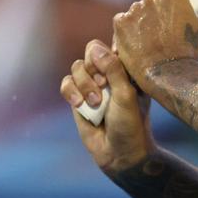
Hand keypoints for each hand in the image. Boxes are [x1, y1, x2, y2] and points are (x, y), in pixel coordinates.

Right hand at [62, 40, 154, 173]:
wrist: (119, 153)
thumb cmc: (131, 124)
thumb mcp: (126, 95)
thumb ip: (113, 69)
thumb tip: (95, 48)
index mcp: (128, 68)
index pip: (113, 43)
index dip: (107, 53)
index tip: (112, 70)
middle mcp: (110, 72)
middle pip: (90, 52)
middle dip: (93, 70)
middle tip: (103, 87)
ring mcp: (93, 84)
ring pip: (77, 68)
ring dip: (84, 84)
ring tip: (95, 103)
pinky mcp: (78, 97)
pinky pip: (66, 84)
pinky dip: (70, 92)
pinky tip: (79, 105)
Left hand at [113, 0, 197, 89]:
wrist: (167, 75)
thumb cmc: (187, 55)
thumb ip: (187, 12)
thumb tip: (183, 10)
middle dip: (155, 9)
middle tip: (160, 29)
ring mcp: (135, 9)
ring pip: (137, 11)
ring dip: (141, 22)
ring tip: (148, 44)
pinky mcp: (120, 23)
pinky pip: (123, 22)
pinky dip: (127, 32)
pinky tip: (136, 47)